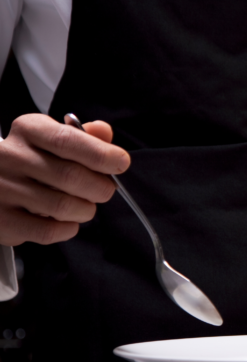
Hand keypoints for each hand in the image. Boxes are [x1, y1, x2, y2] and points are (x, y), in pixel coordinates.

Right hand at [0, 114, 128, 246]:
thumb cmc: (32, 161)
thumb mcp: (53, 140)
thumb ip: (82, 137)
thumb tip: (104, 131)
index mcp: (29, 130)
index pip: (68, 140)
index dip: (101, 154)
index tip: (120, 163)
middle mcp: (11, 156)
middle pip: (72, 176)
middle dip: (100, 188)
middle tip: (102, 191)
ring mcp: (2, 189)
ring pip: (63, 206)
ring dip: (85, 210)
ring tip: (83, 206)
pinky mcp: (2, 220)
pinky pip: (48, 231)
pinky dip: (68, 229)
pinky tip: (66, 221)